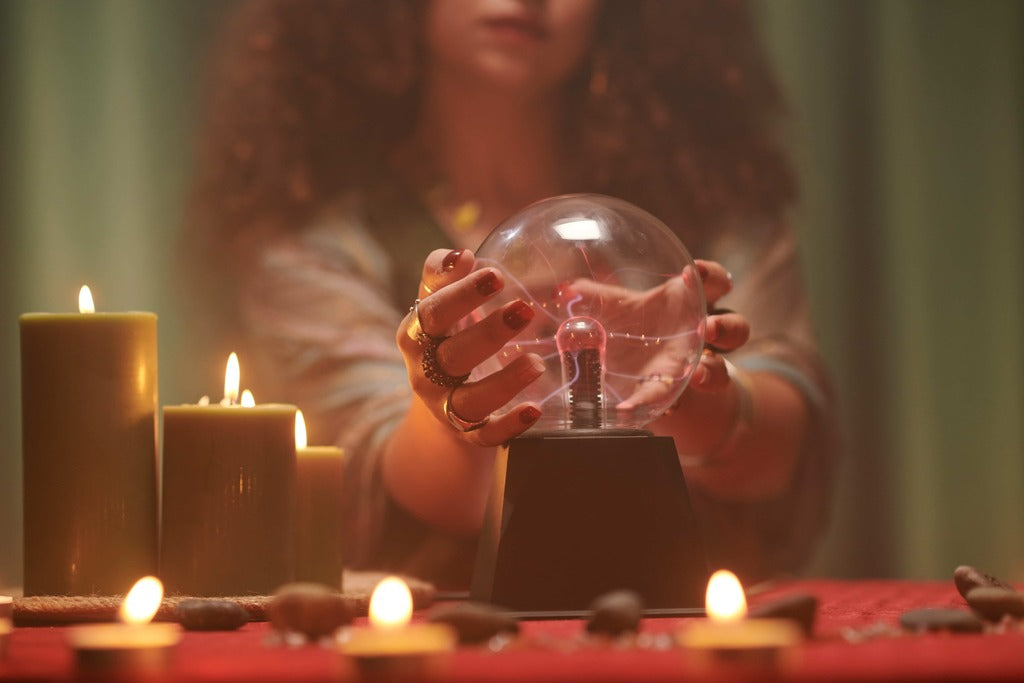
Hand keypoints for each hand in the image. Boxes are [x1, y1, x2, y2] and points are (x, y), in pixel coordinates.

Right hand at [396, 248, 545, 445]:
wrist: (437, 399)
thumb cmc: (443, 337)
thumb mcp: (436, 306)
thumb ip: (443, 276)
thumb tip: (461, 255)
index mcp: (415, 336)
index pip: (434, 313)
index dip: (462, 294)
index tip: (495, 275)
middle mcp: (424, 373)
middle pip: (453, 356)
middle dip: (489, 333)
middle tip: (525, 310)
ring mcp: (443, 407)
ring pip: (470, 400)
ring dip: (504, 382)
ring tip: (537, 363)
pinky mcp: (465, 433)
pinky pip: (486, 435)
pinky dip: (508, 426)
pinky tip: (534, 410)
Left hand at [561, 259, 747, 413]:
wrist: (643, 374)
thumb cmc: (636, 331)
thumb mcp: (618, 312)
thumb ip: (596, 299)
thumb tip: (564, 288)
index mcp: (690, 306)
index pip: (715, 283)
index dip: (712, 275)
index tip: (696, 271)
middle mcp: (702, 339)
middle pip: (737, 328)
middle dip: (727, 328)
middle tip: (708, 330)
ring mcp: (699, 370)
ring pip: (724, 371)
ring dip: (713, 371)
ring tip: (697, 372)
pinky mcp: (682, 399)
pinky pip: (686, 403)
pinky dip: (669, 404)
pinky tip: (654, 407)